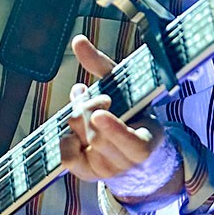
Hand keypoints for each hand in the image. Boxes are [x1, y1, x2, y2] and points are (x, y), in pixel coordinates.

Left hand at [60, 35, 166, 186]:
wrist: (135, 154)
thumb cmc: (131, 112)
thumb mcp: (124, 88)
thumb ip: (101, 65)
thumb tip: (77, 40)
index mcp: (147, 141)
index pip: (131, 142)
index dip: (114, 129)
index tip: (99, 114)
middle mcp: (128, 161)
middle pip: (96, 133)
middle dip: (86, 106)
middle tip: (83, 90)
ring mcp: (108, 170)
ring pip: (81, 140)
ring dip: (75, 117)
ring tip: (81, 101)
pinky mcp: (89, 174)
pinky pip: (67, 156)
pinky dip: (66, 139)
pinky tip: (74, 130)